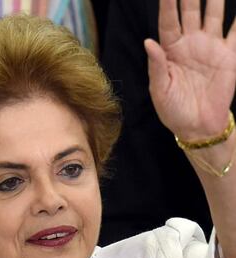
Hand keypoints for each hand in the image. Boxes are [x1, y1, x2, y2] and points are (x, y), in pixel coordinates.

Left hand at [145, 0, 235, 140]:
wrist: (197, 126)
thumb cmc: (172, 110)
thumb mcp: (160, 90)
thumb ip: (156, 65)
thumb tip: (148, 41)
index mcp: (170, 51)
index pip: (168, 22)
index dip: (168, 4)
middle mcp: (190, 44)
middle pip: (191, 12)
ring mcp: (210, 48)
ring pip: (214, 15)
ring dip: (216, 0)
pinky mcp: (229, 56)